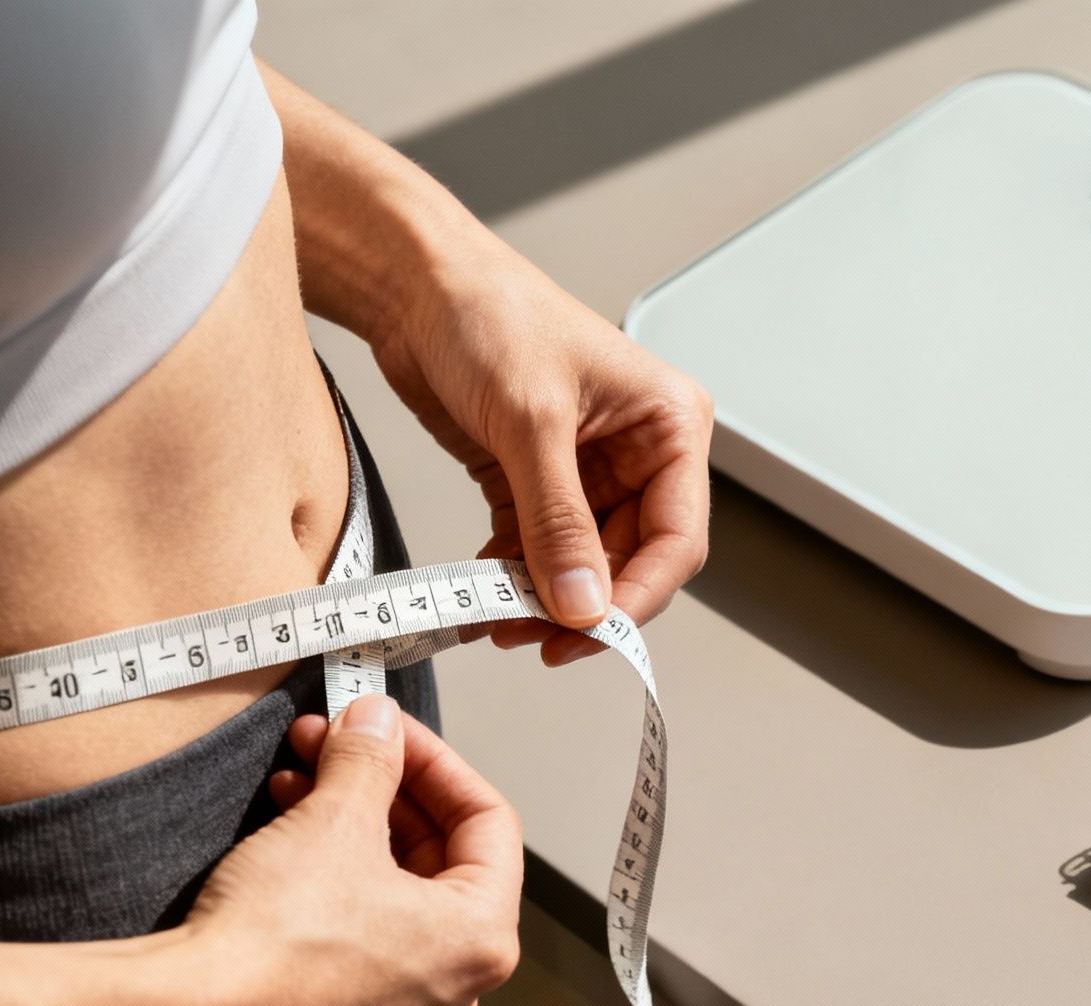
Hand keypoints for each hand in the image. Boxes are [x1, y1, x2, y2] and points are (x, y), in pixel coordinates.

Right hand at [168, 695, 521, 1005]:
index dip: (433, 760)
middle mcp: (456, 990)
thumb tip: (377, 722)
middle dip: (380, 791)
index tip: (387, 729)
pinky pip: (360, 942)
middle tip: (332, 744)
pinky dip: (333, 886)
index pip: (487, 821)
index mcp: (481, 939)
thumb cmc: (273, 940)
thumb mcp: (332, 820)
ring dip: (349, 830)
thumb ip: (370, 759)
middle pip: (439, 859)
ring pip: (393, 898)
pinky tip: (287, 843)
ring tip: (294, 782)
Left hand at [370, 227, 712, 663]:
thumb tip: (582, 604)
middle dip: (583, 604)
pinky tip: (481, 597)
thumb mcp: (532, 421)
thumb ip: (558, 521)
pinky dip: (510, 578)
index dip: (638, 595)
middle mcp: (638, 452)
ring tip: (498, 622)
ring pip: (580, 564)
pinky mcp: (533, 480)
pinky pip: (535, 549)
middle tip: (536, 639)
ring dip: (541, 599)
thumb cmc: (490, 312)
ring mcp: (586, 470)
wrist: (413, 283)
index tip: (591, 633)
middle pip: (630, 560)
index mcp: (669, 424)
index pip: (677, 537)